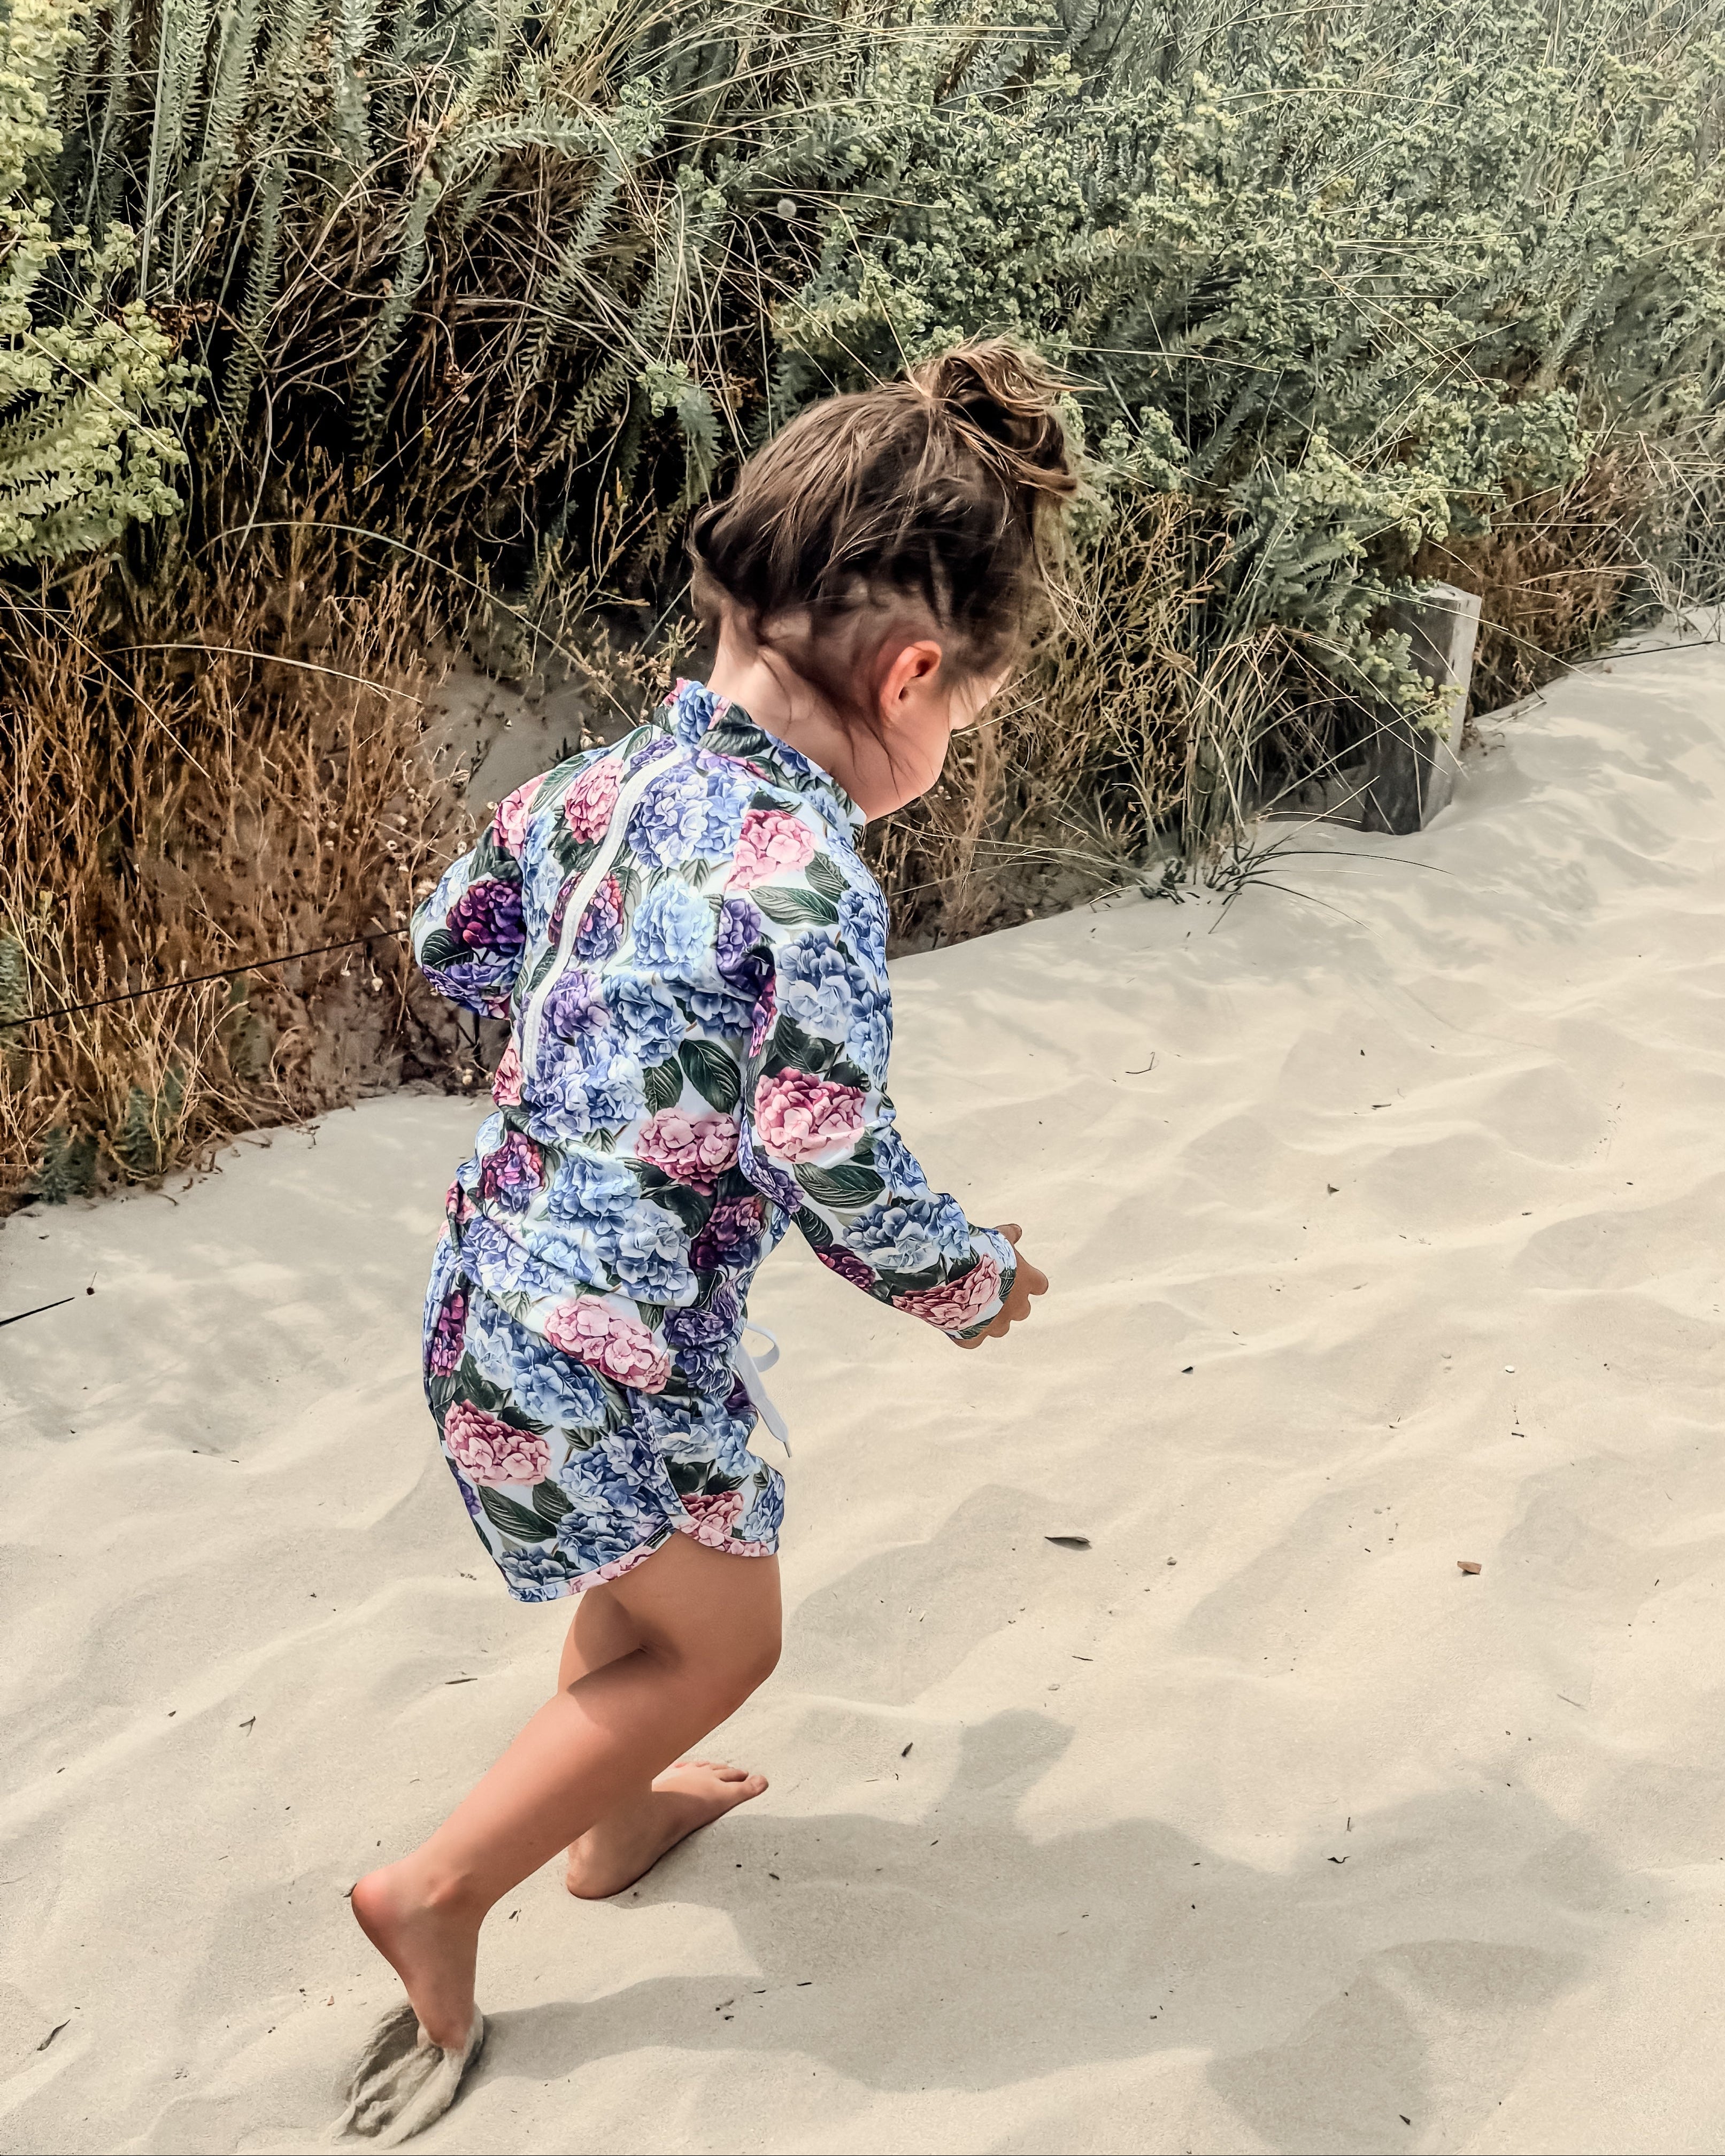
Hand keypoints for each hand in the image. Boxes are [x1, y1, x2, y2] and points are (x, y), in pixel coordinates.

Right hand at [955, 1224, 1047, 1347]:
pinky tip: (955, 1321)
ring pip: (1000, 1328)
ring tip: (971, 1304)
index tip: (1018, 1277)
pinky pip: (973, 1340)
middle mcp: (1018, 1307)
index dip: (1029, 1282)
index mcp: (1028, 1282)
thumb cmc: (981, 1250)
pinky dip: (966, 1333)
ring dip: (990, 1319)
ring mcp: (997, 1325)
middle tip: (992, 1290)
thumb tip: (1018, 1230)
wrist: (953, 1272)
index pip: (1040, 1285)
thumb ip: (1010, 1235)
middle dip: (1010, 1304)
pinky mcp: (974, 1336)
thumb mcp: (997, 1237)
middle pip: (1022, 1310)